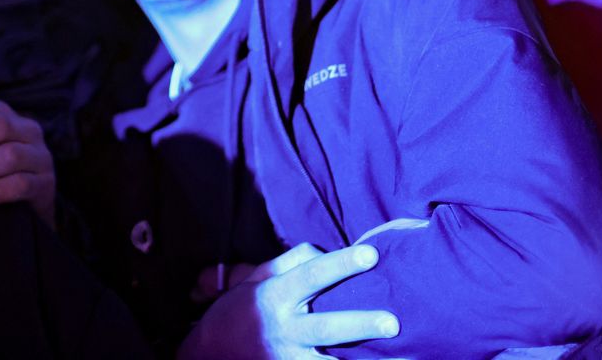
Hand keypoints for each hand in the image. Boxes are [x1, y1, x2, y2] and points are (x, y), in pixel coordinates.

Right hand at [178, 243, 398, 358]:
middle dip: (361, 324)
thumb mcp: (255, 279)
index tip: (371, 255)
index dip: (342, 264)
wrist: (208, 355)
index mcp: (274, 297)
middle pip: (328, 327)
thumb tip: (325, 252)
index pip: (312, 276)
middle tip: (394, 323)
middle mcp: (283, 330)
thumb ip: (290, 263)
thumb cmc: (239, 310)